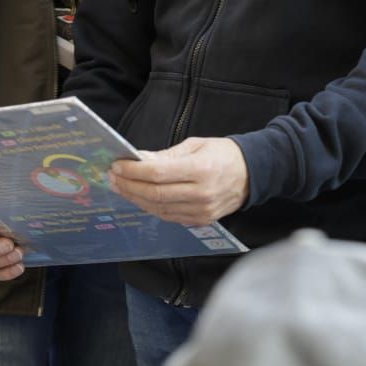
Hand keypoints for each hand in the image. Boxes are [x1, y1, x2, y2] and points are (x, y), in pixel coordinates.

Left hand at [109, 136, 249, 225]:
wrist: (252, 174)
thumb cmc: (224, 154)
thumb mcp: (196, 145)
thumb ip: (166, 155)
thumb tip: (139, 160)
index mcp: (201, 169)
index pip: (158, 173)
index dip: (133, 171)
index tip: (117, 165)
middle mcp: (202, 193)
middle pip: (155, 194)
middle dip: (129, 185)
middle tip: (113, 177)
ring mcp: (202, 211)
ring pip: (159, 208)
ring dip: (135, 198)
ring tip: (121, 187)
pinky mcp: (201, 221)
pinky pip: (169, 217)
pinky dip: (151, 207)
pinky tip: (139, 197)